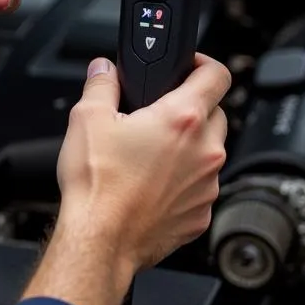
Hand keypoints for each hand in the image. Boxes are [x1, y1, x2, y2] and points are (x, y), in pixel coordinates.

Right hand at [56, 55, 229, 272]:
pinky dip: (184, 182)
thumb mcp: (87, 118)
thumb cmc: (97, 185)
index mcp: (182, 119)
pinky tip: (151, 184)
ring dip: (189, 147)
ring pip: (209, 153)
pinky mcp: (201, 215)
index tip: (190, 66)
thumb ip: (101, 84)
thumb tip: (104, 70)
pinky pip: (201, 188)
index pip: (217, 75)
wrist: (100, 241)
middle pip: (216, 113)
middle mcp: (205, 151)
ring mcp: (207, 186)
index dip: (203, 63)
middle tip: (159, 113)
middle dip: (192, 107)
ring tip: (150, 154)